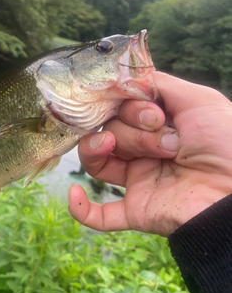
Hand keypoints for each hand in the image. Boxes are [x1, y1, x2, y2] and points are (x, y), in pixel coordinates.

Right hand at [68, 72, 231, 236]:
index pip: (122, 107)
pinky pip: (101, 216)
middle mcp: (145, 150)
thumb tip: (123, 76)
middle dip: (131, 127)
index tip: (149, 108)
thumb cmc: (225, 142)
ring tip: (110, 145)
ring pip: (97, 162)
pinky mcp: (137, 210)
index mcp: (158, 125)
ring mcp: (139, 180)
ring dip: (97, 148)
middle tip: (161, 132)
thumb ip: (159, 84)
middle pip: (109, 130)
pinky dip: (81, 208)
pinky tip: (75, 195)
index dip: (128, 104)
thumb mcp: (198, 99)